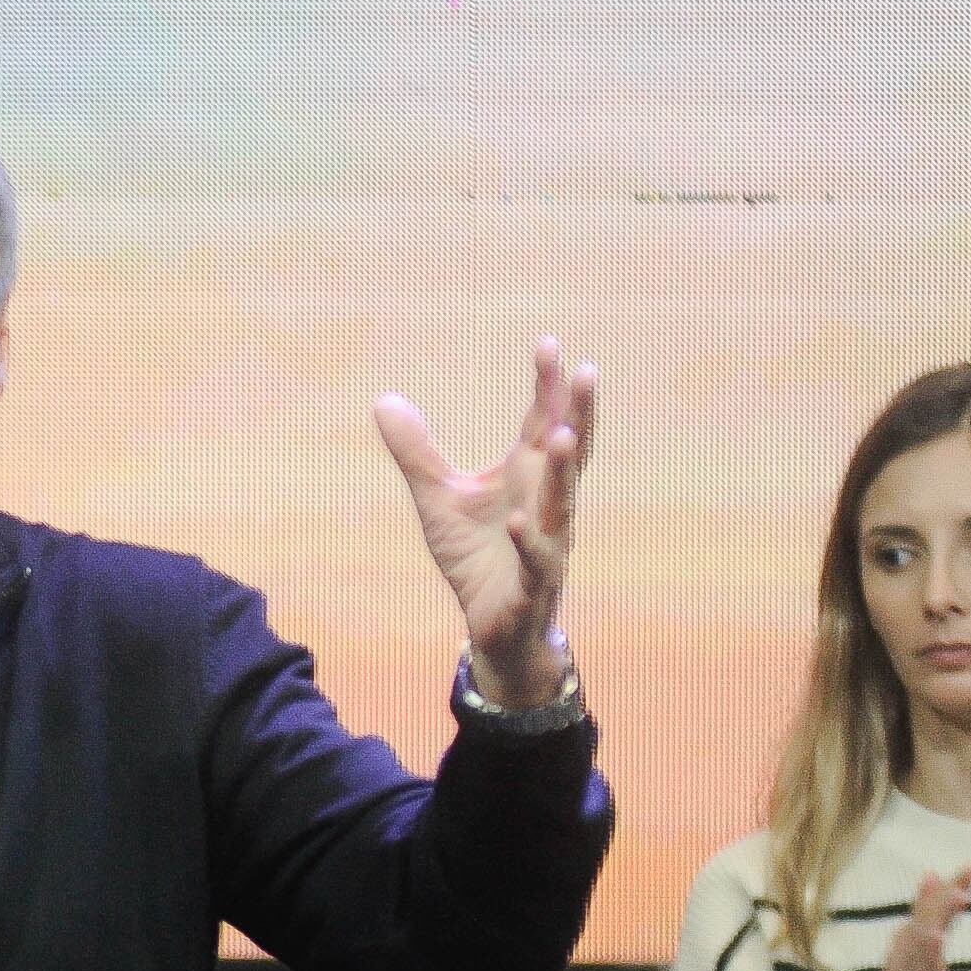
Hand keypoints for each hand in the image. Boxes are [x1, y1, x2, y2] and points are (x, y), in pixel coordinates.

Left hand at [374, 336, 597, 705]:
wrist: (494, 626)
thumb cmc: (476, 557)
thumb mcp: (437, 498)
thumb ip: (417, 453)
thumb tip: (384, 400)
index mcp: (526, 475)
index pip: (542, 421)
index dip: (548, 386)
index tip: (549, 344)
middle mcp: (545, 501)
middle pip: (567, 451)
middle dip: (578, 413)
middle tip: (587, 371)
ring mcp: (546, 540)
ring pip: (560, 501)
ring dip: (561, 470)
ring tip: (562, 435)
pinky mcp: (534, 581)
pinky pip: (536, 558)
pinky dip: (530, 540)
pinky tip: (520, 520)